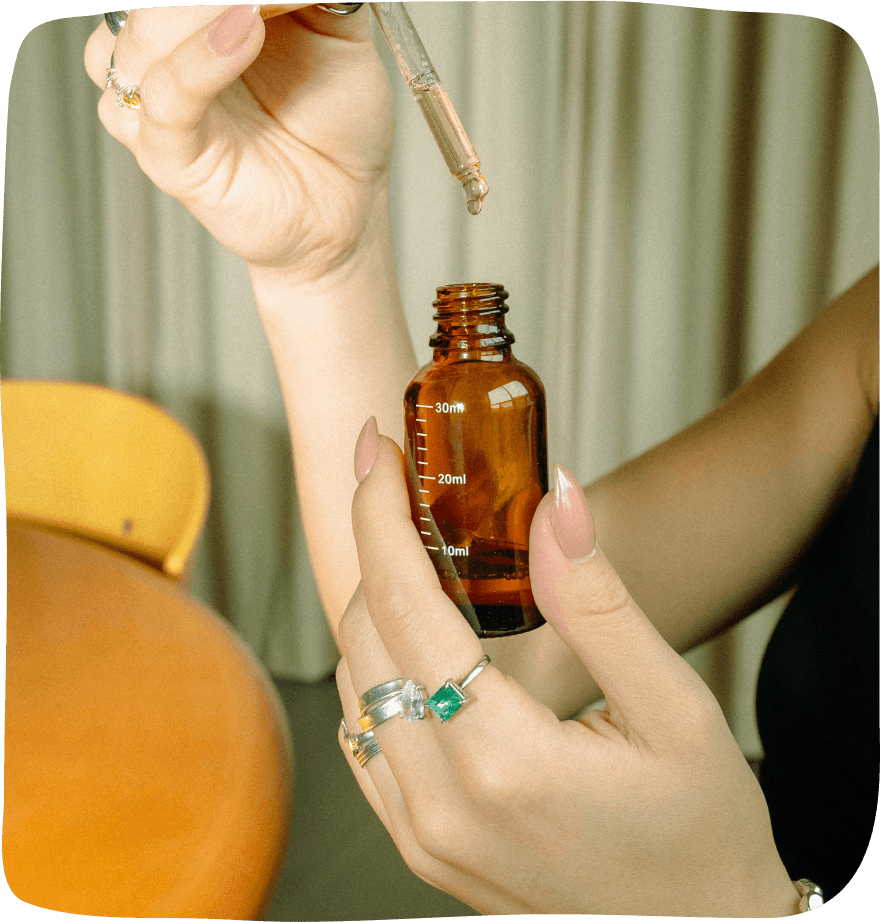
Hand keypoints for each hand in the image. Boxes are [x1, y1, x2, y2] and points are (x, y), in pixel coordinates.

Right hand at [84, 5, 392, 277]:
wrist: (348, 206)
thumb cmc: (336, 129)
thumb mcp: (335, 32)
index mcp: (192, 19)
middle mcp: (163, 55)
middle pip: (144, 4)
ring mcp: (156, 104)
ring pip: (140, 38)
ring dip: (194, 15)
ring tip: (259, 11)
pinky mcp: (167, 155)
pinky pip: (166, 98)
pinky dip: (200, 60)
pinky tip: (245, 32)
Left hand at [335, 427, 800, 916]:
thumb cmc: (702, 827)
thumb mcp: (673, 704)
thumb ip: (599, 600)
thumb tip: (556, 499)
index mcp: (504, 761)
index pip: (404, 604)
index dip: (379, 514)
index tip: (375, 452)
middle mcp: (441, 804)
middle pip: (364, 637)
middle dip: (373, 548)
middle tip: (403, 494)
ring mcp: (420, 834)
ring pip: (353, 685)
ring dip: (375, 608)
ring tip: (419, 560)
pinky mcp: (419, 846)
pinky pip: (364, 738)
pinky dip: (376, 671)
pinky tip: (418, 642)